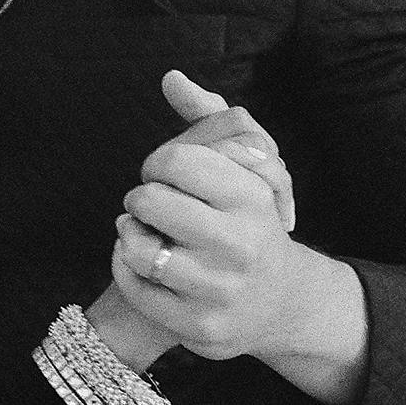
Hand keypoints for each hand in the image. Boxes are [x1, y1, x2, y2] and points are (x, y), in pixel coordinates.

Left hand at [85, 72, 291, 373]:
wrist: (281, 302)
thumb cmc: (248, 221)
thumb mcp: (243, 167)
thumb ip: (208, 117)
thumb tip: (171, 77)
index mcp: (252, 198)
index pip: (176, 161)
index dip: (158, 163)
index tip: (165, 174)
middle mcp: (240, 245)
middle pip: (149, 201)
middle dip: (140, 198)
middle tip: (150, 205)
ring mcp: (220, 291)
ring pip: (138, 249)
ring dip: (129, 235)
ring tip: (141, 233)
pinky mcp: (200, 327)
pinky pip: (135, 288)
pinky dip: (125, 269)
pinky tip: (139, 261)